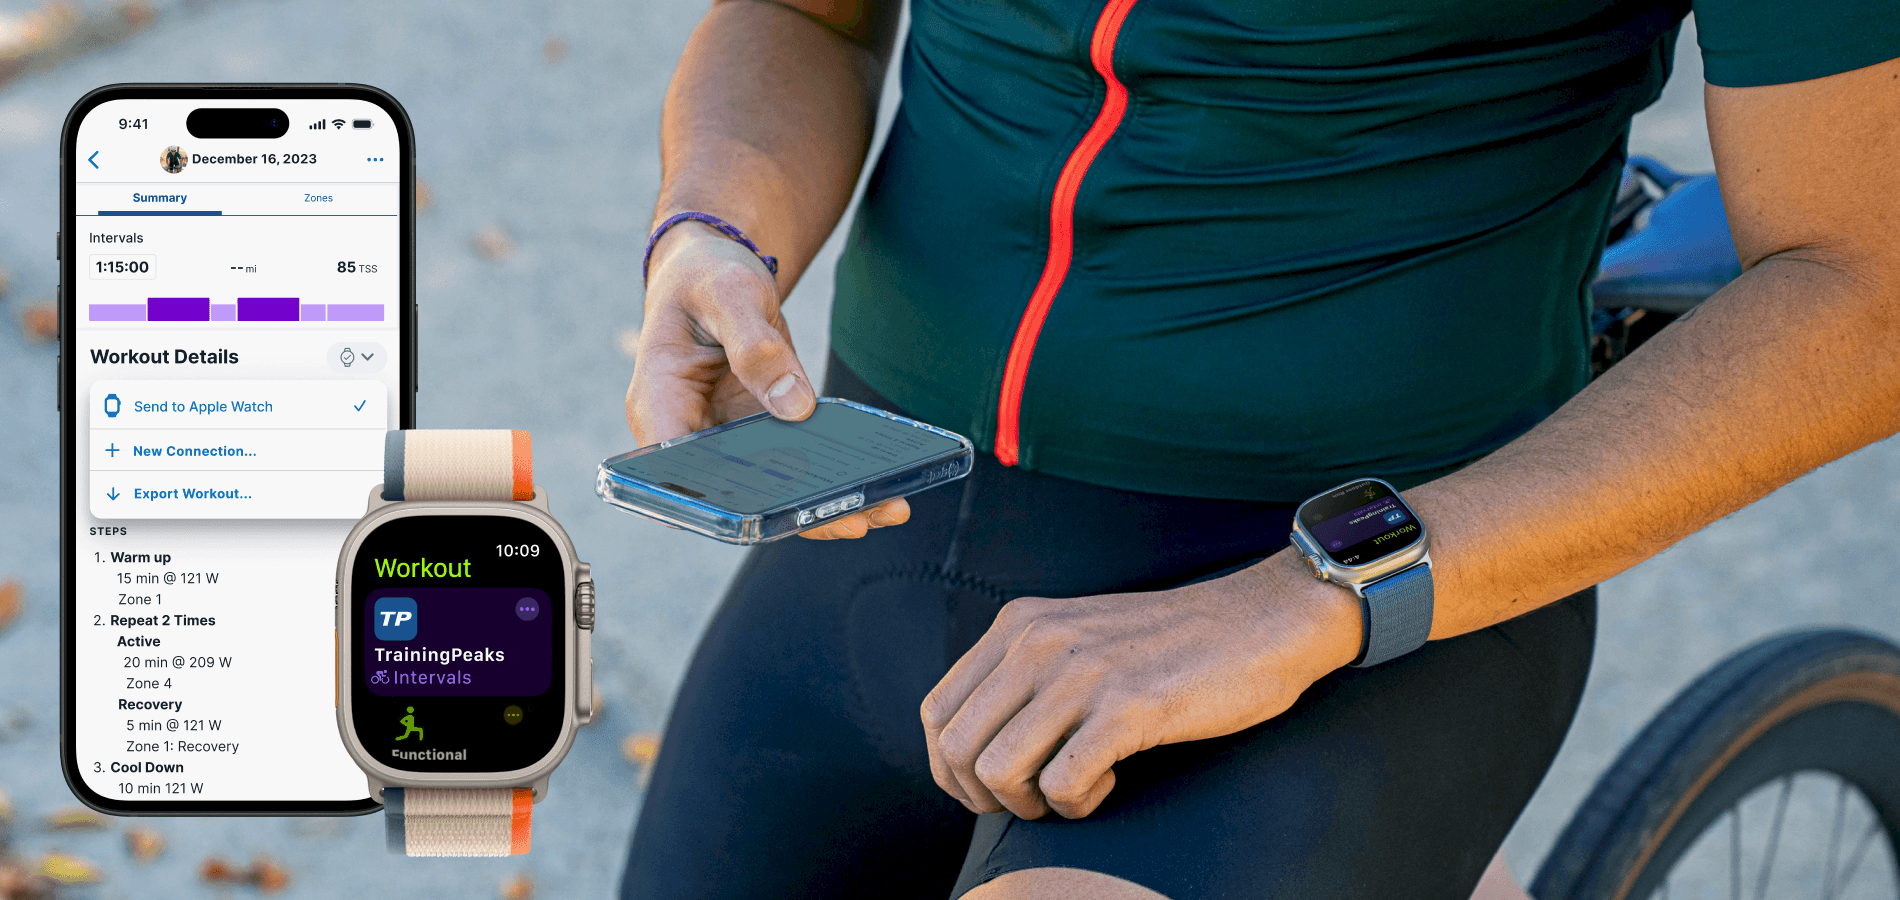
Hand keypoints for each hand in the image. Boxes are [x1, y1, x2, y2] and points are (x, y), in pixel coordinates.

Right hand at [626, 222, 906, 538]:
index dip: (718, 503)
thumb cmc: (706, 279)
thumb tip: (794, 406)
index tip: (770, 515)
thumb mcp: (728, 295)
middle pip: (734, 494)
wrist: (715, 273)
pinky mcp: (758, 436)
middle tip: (854, 520)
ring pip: (770, 491)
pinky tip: (878, 488)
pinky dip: (831, 482)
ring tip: (885, 508)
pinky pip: (793, 470)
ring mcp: (725, 441)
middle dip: (793, 514)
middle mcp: (689, 434)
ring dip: (824, 507)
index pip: (677, 471)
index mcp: (660, 403)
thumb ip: (755, 346)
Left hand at [920, 552, 1361, 818]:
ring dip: (1032, 802)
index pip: (935, 712)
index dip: (950, 771)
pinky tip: (1111, 782)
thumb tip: (977, 744)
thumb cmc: (1170, 644)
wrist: (1258, 623)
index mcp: (1018, 625)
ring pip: (998, 771)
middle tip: (1035, 799)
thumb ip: (1024, 672)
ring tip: (1075, 790)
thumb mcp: (1075, 637)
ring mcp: (1080, 674)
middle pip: (957, 748)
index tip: (990, 790)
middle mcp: (1037, 643)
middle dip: (987, 796)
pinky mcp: (1127, 708)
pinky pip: (1062, 784)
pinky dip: (1079, 803)